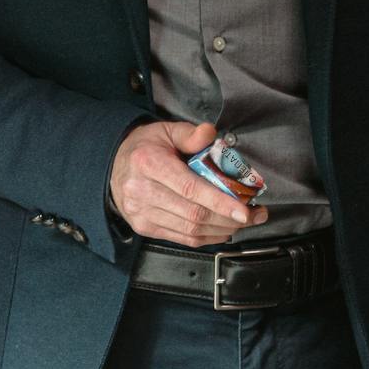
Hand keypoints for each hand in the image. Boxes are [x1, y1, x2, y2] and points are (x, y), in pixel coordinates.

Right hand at [109, 120, 266, 246]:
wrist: (113, 166)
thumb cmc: (144, 148)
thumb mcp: (166, 130)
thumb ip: (190, 134)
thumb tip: (210, 134)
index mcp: (149, 164)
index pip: (190, 188)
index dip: (220, 202)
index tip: (244, 209)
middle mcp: (143, 192)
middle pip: (194, 214)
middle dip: (230, 218)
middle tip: (255, 214)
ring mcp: (142, 213)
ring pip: (190, 230)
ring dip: (223, 229)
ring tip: (245, 221)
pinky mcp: (145, 228)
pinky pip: (182, 238)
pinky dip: (208, 237)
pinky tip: (224, 229)